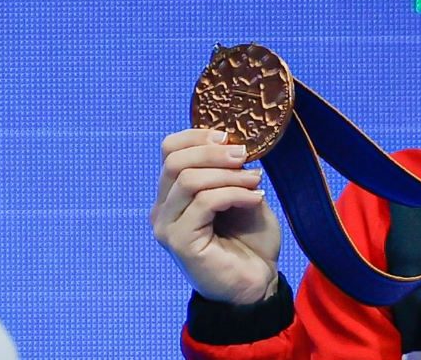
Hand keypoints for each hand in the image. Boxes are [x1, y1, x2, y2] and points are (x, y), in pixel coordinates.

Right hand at [150, 128, 281, 304]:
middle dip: (213, 151)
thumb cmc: (250, 241)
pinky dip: (235, 194)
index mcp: (174, 193)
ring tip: (256, 181)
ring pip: (188, 180)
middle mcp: (163, 209)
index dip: (197, 136)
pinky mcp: (180, 243)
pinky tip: (256, 199)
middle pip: (174, 161)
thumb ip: (231, 171)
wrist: (257, 283)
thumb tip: (234, 143)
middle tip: (245, 156)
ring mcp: (167, 227)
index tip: (229, 136)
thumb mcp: (243, 195)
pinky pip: (204, 203)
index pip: (169, 150)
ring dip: (229, 175)